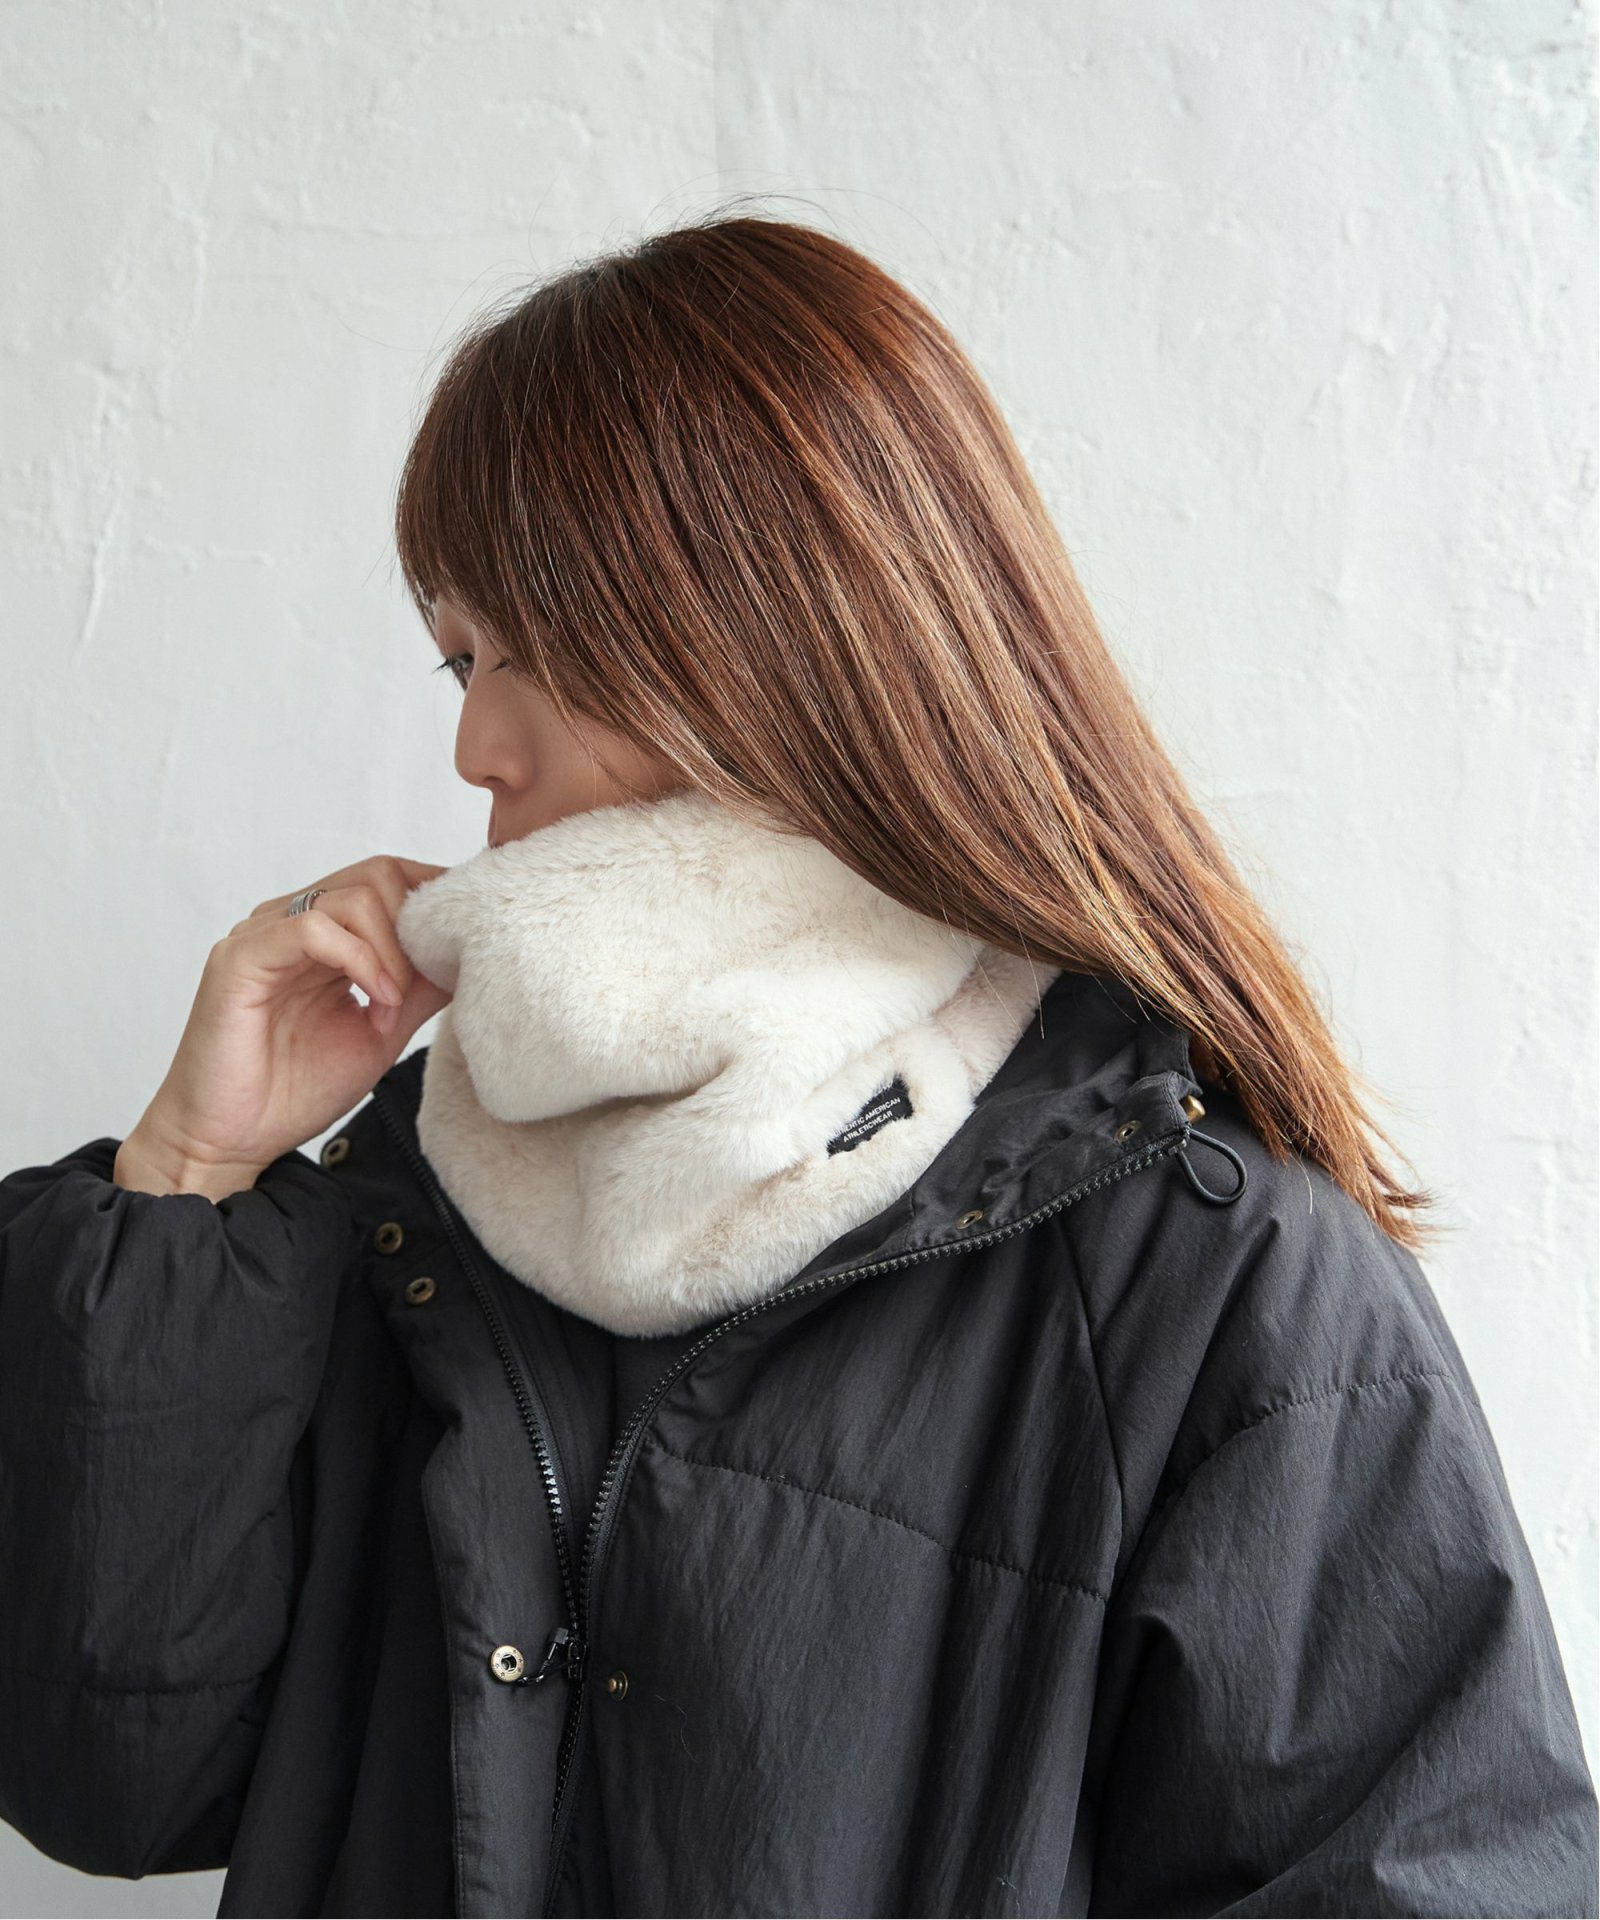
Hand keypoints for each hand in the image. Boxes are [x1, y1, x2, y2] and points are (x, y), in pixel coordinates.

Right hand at [114, 856, 453, 1197]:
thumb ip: (418, 988)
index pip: (389, 878)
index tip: (471, 935)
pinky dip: (359, 959)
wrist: (229, 1141)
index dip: (435, 896)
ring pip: (351, 896)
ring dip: (392, 952)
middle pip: (378, 875)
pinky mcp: (240, 957)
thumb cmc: (294, 1090)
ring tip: (393, 1007)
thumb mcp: (382, 1031)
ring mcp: (263, 935)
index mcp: (324, 936)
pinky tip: (377, 1000)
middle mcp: (292, 923)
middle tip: (422, 986)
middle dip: (416, 926)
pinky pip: (311, 928)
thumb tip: (469, 953)